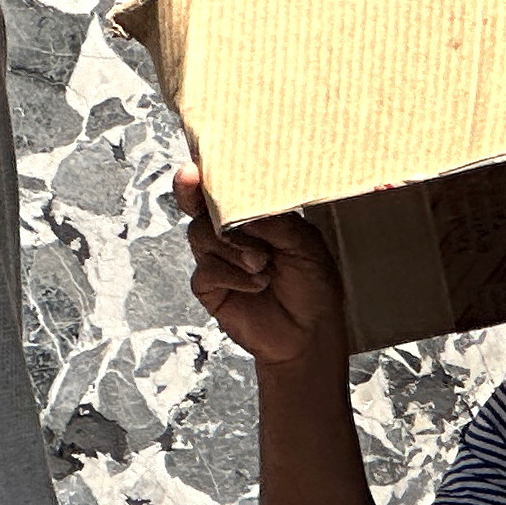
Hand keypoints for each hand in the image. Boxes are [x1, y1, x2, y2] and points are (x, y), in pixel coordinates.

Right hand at [177, 164, 348, 367]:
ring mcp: (216, 259)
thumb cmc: (313, 285)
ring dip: (233, 248)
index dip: (201, 179)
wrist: (309, 333)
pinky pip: (207, 271)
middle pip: (200, 209)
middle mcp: (229, 234)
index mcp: (251, 216)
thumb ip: (273, 221)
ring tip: (263, 264)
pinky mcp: (209, 287)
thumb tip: (241, 206)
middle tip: (217, 207)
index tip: (192, 170)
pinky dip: (233, 276)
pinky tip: (258, 284)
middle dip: (209, 207)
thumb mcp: (304, 243)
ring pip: (200, 236)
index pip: (220, 190)